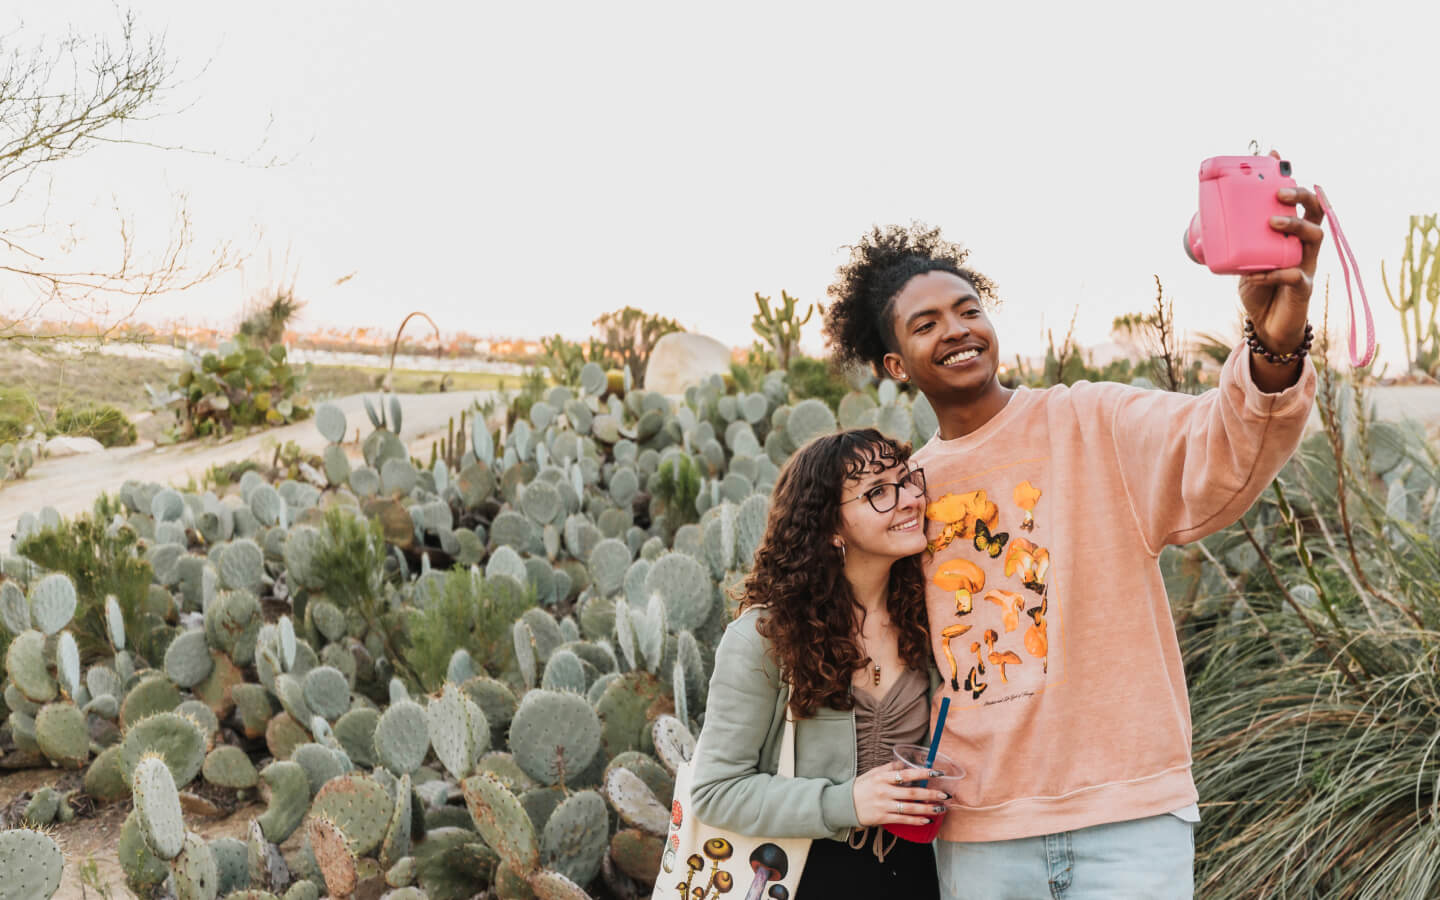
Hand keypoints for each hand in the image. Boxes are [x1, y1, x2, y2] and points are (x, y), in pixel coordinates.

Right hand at [851, 761, 951, 827]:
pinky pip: (902, 819)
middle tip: (945, 795)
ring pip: (909, 808)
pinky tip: (926, 820)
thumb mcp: (873, 773)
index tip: (937, 773)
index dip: (923, 774)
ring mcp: (883, 805)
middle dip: (930, 794)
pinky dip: (915, 820)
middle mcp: (884, 791)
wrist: (844, 804)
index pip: (906, 774)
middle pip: (911, 793)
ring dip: (927, 809)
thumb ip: (890, 768)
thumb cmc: (861, 787)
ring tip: (940, 809)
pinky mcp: (882, 818)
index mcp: (882, 777)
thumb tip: (906, 762)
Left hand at [1237, 150, 1323, 356]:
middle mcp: (1305, 246)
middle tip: (1280, 193)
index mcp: (1292, 235)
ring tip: (1272, 223)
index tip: (1276, 156)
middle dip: (1301, 197)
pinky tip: (1254, 273)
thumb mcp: (1242, 261)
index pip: (1299, 201)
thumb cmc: (1258, 288)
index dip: (1290, 177)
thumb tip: (1200, 229)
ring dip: (1294, 226)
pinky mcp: (1303, 288)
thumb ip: (1233, 245)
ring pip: (1315, 237)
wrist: (1267, 326)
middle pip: (1317, 212)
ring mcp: (1308, 265)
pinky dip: (1273, 272)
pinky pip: (1294, 275)